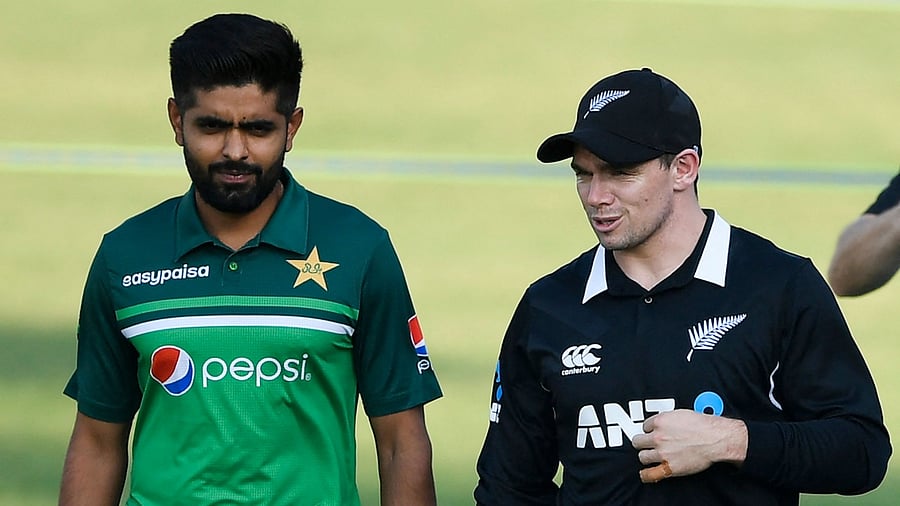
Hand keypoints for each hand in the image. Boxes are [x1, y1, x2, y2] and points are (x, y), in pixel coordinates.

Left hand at [631, 409, 746, 482]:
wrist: (715, 439)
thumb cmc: (704, 426)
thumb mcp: (681, 414)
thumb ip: (668, 419)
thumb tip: (665, 422)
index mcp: (660, 421)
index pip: (644, 426)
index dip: (649, 430)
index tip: (652, 432)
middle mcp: (658, 437)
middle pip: (638, 441)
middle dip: (643, 442)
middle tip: (647, 444)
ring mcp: (662, 453)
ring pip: (642, 457)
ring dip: (646, 456)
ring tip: (651, 456)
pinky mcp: (669, 466)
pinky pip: (650, 474)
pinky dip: (646, 474)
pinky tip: (646, 473)